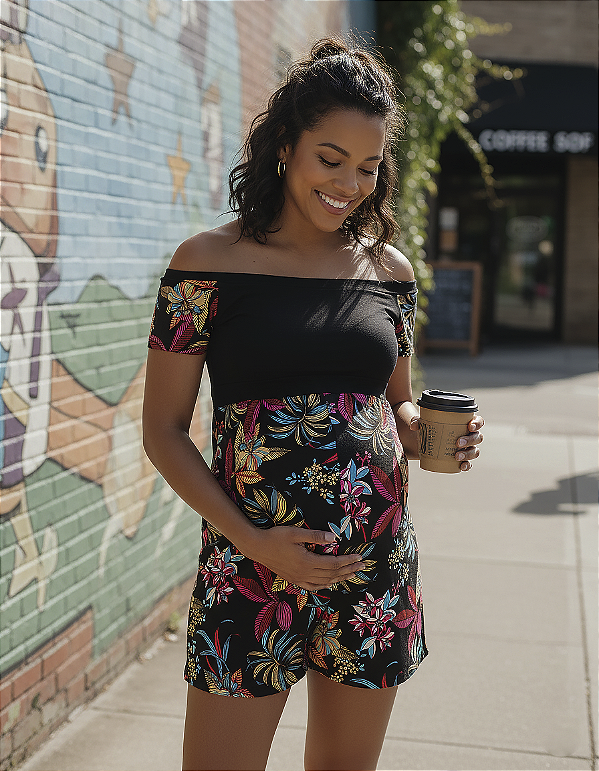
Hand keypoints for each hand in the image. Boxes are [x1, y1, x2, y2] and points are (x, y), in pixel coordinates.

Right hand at [243, 526, 364, 590]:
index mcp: (307, 562)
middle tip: (363, 566)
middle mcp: (305, 573)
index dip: (348, 561)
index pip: (333, 563)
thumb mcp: (296, 533)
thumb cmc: (276, 537)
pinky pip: (313, 587)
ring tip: (352, 574)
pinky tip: (330, 583)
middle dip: (349, 570)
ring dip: (340, 578)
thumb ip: (315, 536)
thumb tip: (334, 538)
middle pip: (332, 574)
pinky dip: (324, 585)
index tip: (360, 557)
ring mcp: (299, 578)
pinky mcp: (294, 579)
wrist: (256, 547)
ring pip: (324, 581)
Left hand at [407, 412, 483, 470]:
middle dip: (470, 440)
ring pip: (475, 451)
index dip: (477, 423)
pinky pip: (469, 463)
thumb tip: (414, 426)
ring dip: (468, 454)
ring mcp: (467, 448)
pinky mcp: (462, 459)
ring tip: (456, 456)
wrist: (427, 441)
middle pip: (477, 437)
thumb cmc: (431, 427)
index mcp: (465, 423)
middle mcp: (469, 435)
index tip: (470, 426)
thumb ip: (418, 421)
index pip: (478, 421)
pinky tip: (461, 467)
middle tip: (457, 442)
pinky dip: (467, 465)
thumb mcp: (425, 422)